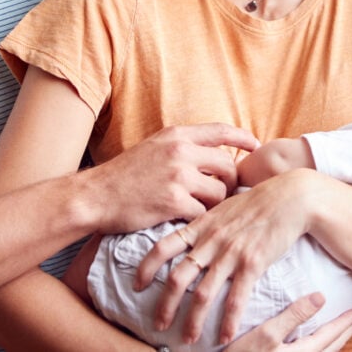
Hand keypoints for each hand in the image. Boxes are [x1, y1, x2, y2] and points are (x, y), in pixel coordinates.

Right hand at [85, 122, 258, 234]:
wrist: (95, 196)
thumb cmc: (124, 175)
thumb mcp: (154, 147)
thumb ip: (182, 147)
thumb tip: (214, 154)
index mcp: (176, 135)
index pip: (221, 131)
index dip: (243, 138)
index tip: (256, 145)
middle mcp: (180, 151)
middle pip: (228, 165)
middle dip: (231, 183)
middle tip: (223, 194)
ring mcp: (178, 176)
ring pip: (219, 192)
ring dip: (215, 204)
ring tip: (201, 209)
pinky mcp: (173, 202)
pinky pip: (204, 213)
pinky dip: (200, 219)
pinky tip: (188, 220)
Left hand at [137, 168, 320, 343]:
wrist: (289, 197)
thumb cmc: (258, 202)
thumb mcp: (223, 208)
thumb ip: (206, 224)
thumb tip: (192, 236)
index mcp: (201, 225)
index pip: (163, 246)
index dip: (147, 267)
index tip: (137, 285)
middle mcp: (211, 240)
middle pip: (178, 277)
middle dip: (165, 305)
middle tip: (157, 325)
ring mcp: (230, 252)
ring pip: (203, 293)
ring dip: (193, 321)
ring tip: (186, 339)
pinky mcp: (252, 263)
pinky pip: (236, 298)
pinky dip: (228, 321)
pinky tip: (224, 336)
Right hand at [225, 293, 351, 350]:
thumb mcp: (266, 334)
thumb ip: (293, 315)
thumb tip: (321, 297)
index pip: (330, 335)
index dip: (345, 323)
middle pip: (331, 347)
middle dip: (345, 333)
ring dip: (335, 341)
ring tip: (341, 331)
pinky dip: (320, 348)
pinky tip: (313, 344)